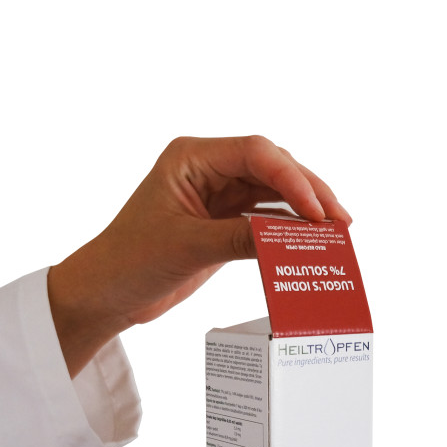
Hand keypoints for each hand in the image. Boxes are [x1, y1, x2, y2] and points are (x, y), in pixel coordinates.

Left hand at [47, 134, 349, 375]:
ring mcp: (217, 193)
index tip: (316, 210)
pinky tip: (312, 242)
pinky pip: (266, 217)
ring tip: (337, 233)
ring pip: (274, 192)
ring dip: (304, 211)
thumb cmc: (129, 262)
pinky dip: (289, 229)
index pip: (256, 153)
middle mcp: (207, 168)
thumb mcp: (187, 248)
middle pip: (273, 168)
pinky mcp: (224, 220)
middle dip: (309, 192)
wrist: (106, 294)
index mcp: (191, 157)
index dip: (293, 178)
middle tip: (341, 221)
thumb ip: (240, 238)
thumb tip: (290, 238)